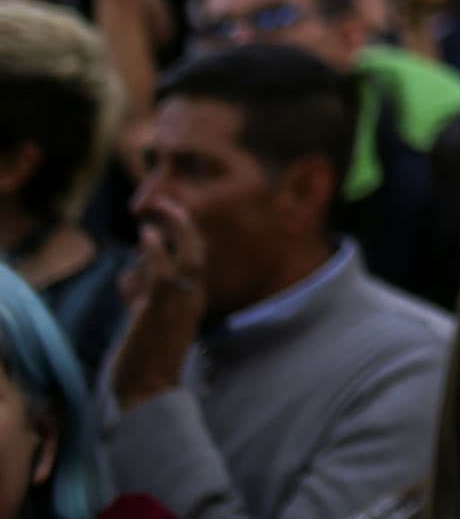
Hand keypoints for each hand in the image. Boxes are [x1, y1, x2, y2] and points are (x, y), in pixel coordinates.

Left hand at [111, 198, 206, 405]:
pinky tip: (146, 234)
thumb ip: (141, 296)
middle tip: (164, 200)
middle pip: (197, 247)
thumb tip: (130, 274)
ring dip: (172, 226)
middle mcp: (193, 296)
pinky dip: (156, 250)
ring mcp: (180, 301)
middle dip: (182, 220)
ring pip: (187, 252)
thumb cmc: (144, 361)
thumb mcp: (145, 320)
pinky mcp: (162, 308)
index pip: (194, 256)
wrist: (147, 392)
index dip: (181, 232)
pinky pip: (164, 271)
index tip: (165, 214)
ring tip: (156, 206)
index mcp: (192, 299)